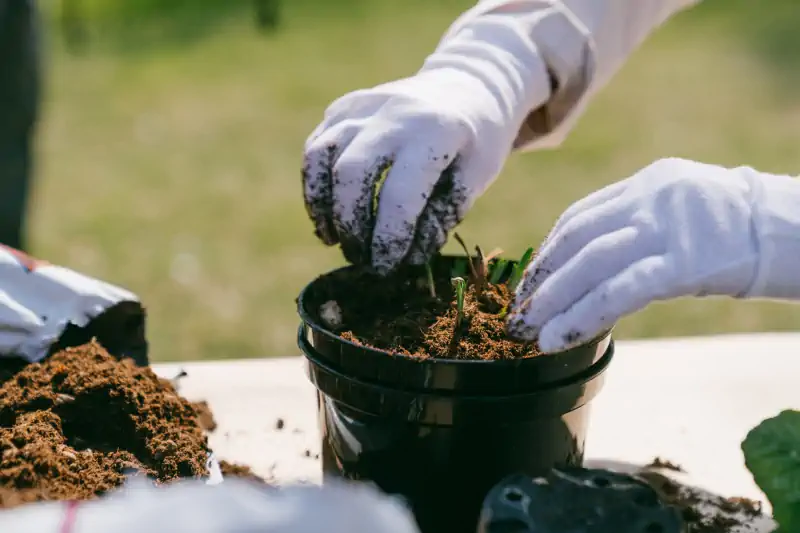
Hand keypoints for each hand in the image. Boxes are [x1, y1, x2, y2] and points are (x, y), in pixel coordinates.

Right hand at [302, 24, 551, 272]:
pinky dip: (316, 187)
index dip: (389, 237)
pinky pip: (317, 149)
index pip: (400, 193)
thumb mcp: (475, 177)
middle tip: (361, 258)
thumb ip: (439, 216)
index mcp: (435, 131)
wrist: (466, 85)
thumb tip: (404, 258)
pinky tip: (329, 217)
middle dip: (351, 226)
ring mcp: (362, 105)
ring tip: (336, 241)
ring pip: (321, 156)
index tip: (386, 267)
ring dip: (324, 208)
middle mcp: (392, 112)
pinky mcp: (343, 107)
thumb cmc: (476, 141)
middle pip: (350, 173)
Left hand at [507, 158, 799, 352]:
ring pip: (591, 263)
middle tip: (518, 311)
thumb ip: (640, 224)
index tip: (531, 281)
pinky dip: (584, 314)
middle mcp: (650, 198)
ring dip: (553, 300)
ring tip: (529, 330)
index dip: (549, 251)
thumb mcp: (684, 209)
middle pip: (577, 238)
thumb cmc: (740, 228)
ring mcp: (667, 227)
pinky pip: (621, 290)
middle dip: (542, 278)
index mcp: (647, 183)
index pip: (580, 216)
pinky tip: (559, 337)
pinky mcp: (684, 262)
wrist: (796, 228)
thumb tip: (593, 262)